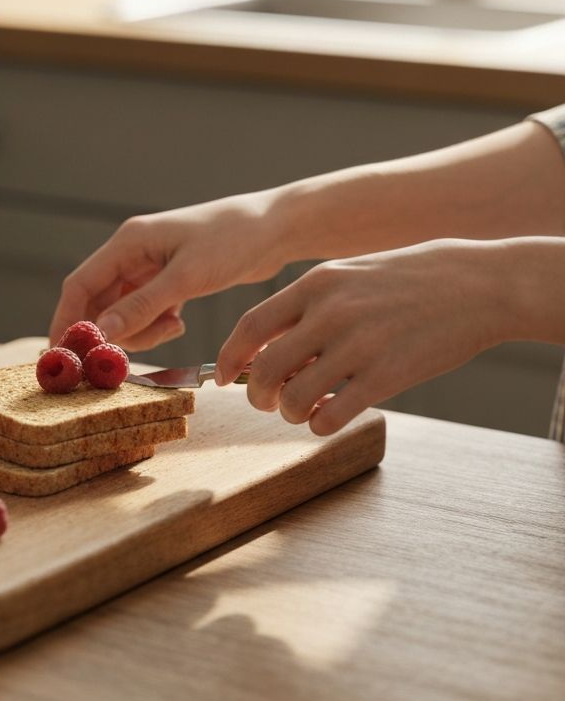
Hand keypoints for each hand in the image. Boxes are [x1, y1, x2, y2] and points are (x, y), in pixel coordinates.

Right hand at [50, 192, 287, 350]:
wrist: (275, 229)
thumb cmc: (232, 241)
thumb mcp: (186, 277)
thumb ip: (142, 305)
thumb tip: (101, 332)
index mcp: (128, 242)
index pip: (79, 284)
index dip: (67, 319)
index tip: (65, 355)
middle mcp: (132, 254)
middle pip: (99, 302)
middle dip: (111, 331)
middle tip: (130, 355)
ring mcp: (149, 268)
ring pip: (122, 312)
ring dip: (139, 330)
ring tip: (173, 327)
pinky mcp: (167, 280)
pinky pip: (145, 311)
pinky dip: (155, 324)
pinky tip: (180, 321)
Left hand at [215, 239, 512, 435]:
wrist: (477, 284)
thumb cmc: (407, 280)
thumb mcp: (347, 275)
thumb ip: (307, 307)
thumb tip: (269, 348)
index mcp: (314, 284)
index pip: (249, 327)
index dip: (229, 359)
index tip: (224, 378)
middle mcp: (329, 313)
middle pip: (263, 368)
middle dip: (255, 394)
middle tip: (265, 402)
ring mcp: (358, 345)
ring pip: (293, 397)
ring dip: (289, 413)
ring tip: (301, 410)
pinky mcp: (387, 375)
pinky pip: (331, 415)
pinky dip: (320, 425)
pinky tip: (328, 418)